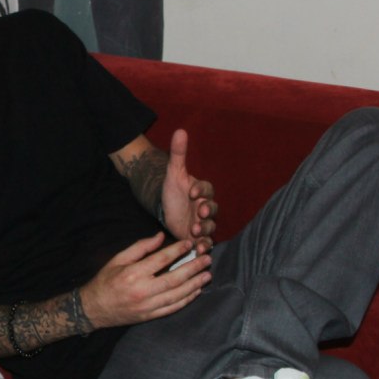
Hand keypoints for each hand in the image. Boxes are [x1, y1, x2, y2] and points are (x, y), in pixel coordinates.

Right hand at [79, 233, 210, 328]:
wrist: (93, 309)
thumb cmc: (105, 281)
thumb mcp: (118, 259)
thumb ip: (140, 247)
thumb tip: (160, 236)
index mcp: (133, 273)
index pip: (161, 260)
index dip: (178, 250)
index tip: (189, 243)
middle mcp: (142, 290)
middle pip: (175, 278)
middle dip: (194, 268)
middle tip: (207, 259)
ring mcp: (147, 305)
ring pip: (178, 295)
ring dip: (195, 284)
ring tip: (207, 274)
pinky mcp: (150, 316)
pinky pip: (173, 308)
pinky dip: (187, 300)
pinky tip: (196, 291)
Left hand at [161, 129, 217, 252]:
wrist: (166, 209)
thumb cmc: (172, 191)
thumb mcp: (173, 173)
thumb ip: (178, 153)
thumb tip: (180, 130)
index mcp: (202, 190)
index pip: (207, 189)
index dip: (201, 191)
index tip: (192, 192)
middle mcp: (206, 206)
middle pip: (213, 209)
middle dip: (207, 212)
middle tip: (199, 213)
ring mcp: (204, 222)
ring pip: (211, 226)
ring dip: (205, 229)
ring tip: (194, 230)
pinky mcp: (199, 237)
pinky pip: (206, 242)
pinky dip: (203, 245)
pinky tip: (197, 248)